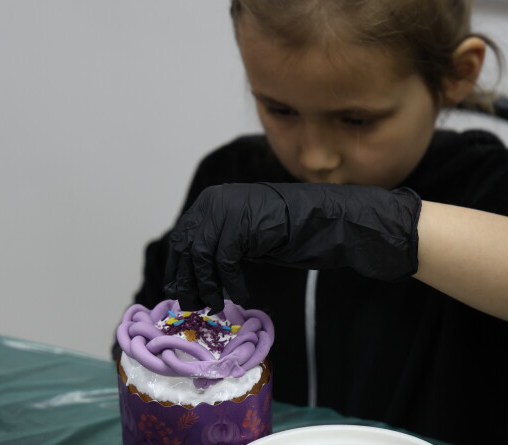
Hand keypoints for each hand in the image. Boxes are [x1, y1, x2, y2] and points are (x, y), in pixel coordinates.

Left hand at [164, 182, 420, 311]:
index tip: (181, 294)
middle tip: (195, 306)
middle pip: (187, 246)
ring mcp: (231, 209)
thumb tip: (193, 273)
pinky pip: (226, 260)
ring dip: (208, 286)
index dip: (179, 268)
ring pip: (203, 254)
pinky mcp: (247, 223)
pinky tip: (241, 295)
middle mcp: (217, 200)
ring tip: (218, 305)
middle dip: (188, 280)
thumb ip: (221, 244)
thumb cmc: (292, 230)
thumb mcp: (248, 236)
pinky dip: (230, 282)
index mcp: (214, 200)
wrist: (328, 220)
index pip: (183, 237)